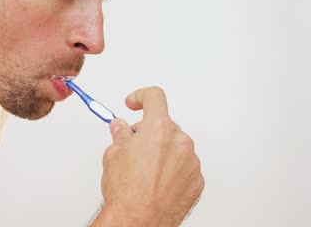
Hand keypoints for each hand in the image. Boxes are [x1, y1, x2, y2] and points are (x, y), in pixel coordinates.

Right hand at [91, 87, 203, 226]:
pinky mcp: (197, 181)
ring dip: (163, 152)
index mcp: (159, 129)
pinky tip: (157, 182)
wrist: (138, 221)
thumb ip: (121, 134)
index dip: (141, 96)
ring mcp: (191, 162)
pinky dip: (173, 170)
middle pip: (166, 125)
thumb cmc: (127, 192)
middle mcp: (180, 142)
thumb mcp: (113, 154)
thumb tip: (121, 128)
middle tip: (134, 146)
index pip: (155, 97)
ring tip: (145, 171)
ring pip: (177, 147)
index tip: (135, 103)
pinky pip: (185, 167)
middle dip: (149, 132)